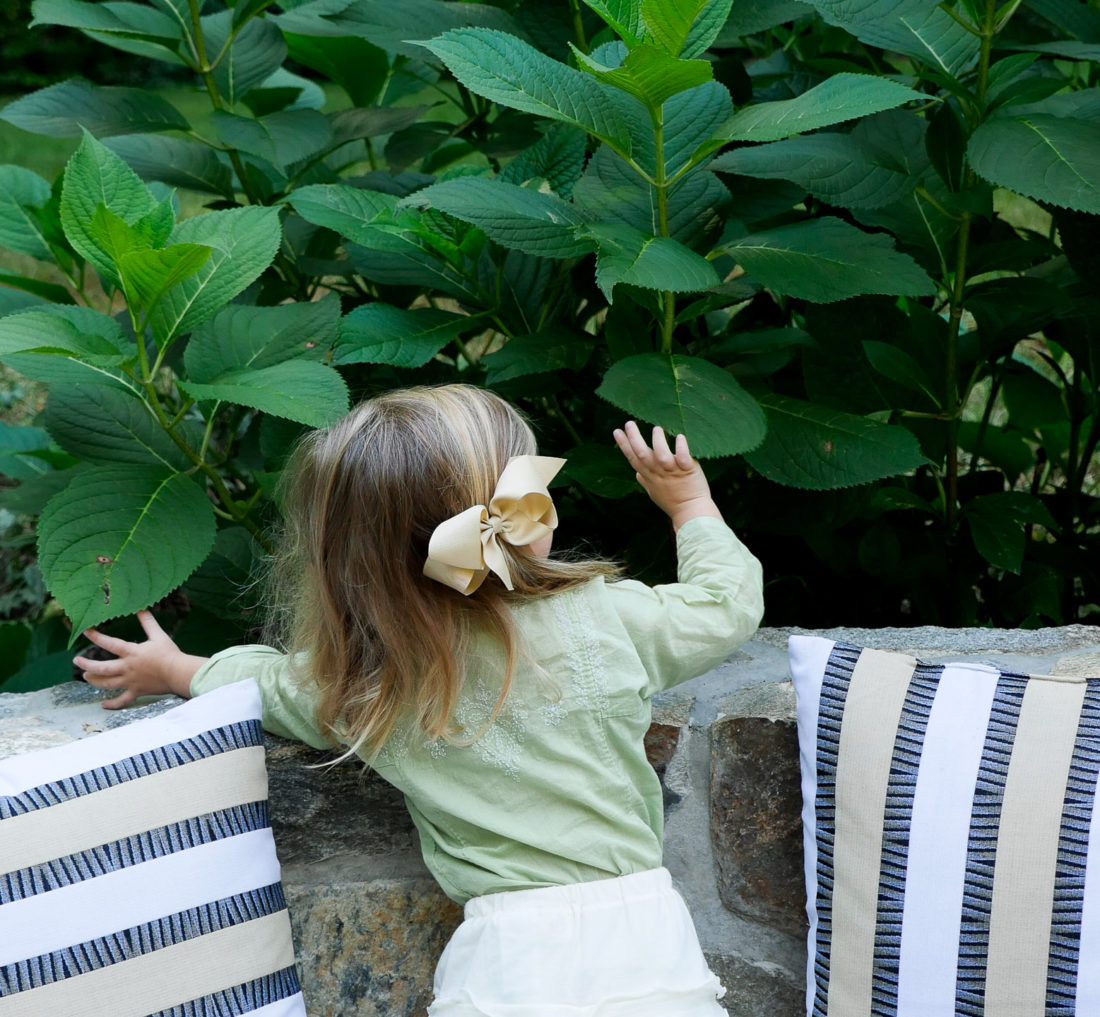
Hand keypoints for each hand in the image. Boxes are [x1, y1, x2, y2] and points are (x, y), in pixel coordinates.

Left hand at [75, 610, 207, 709]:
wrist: (178, 673)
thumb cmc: (169, 653)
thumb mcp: (159, 635)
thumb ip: (148, 622)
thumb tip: (141, 608)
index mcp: (131, 653)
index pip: (109, 643)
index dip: (96, 637)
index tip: (85, 632)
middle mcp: (127, 668)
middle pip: (101, 668)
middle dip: (87, 664)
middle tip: (76, 660)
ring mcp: (130, 682)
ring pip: (107, 684)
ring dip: (94, 681)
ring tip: (86, 676)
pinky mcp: (137, 691)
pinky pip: (122, 700)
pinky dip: (112, 704)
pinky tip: (103, 705)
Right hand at [613, 421, 723, 529]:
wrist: (690, 512)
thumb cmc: (672, 502)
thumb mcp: (654, 492)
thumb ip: (645, 480)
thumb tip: (637, 472)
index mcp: (649, 476)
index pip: (633, 458)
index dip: (624, 445)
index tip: (617, 431)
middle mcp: (658, 472)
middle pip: (642, 454)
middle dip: (634, 438)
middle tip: (629, 423)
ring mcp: (672, 471)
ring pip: (661, 455)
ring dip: (658, 441)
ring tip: (656, 429)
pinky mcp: (688, 471)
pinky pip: (684, 458)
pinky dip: (681, 447)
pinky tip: (680, 437)